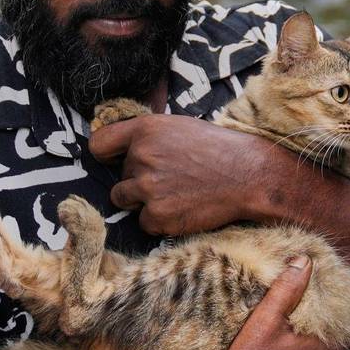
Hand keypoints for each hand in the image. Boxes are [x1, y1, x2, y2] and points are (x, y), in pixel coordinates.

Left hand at [89, 114, 275, 235]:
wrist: (249, 176)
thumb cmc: (219, 149)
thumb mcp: (180, 127)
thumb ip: (149, 137)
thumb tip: (125, 152)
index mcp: (145, 130)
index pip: (99, 144)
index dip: (107, 155)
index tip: (115, 161)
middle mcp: (141, 157)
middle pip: (119, 177)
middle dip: (139, 180)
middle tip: (173, 178)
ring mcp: (148, 188)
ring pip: (125, 200)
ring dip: (143, 200)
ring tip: (176, 193)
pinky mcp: (158, 216)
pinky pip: (144, 222)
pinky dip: (161, 220)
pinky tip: (184, 208)